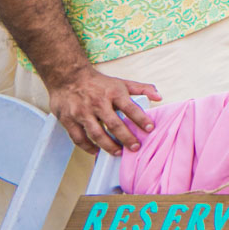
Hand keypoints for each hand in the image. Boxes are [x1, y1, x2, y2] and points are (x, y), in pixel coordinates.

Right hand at [46, 66, 160, 154]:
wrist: (68, 77)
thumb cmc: (98, 83)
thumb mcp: (122, 82)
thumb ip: (142, 89)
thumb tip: (159, 97)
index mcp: (113, 93)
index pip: (130, 108)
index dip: (141, 119)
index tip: (150, 128)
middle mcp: (98, 103)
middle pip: (114, 124)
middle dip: (126, 137)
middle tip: (135, 147)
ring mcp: (82, 112)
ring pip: (96, 133)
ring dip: (108, 145)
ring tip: (118, 152)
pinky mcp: (68, 120)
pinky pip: (79, 137)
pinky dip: (87, 147)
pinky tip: (96, 151)